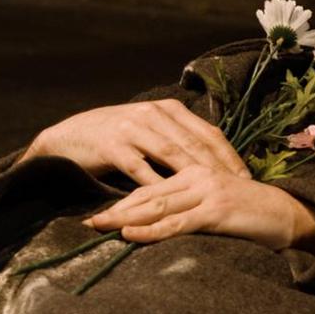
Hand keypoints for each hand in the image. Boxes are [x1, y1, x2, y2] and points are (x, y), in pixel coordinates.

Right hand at [20, 99, 246, 186]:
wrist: (67, 139)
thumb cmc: (111, 139)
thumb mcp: (147, 132)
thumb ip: (175, 141)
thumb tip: (211, 164)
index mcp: (166, 109)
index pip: (208, 132)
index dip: (230, 156)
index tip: (247, 177)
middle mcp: (152, 114)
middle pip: (195, 144)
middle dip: (220, 168)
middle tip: (240, 191)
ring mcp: (131, 129)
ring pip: (172, 154)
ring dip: (196, 177)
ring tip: (214, 197)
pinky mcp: (113, 146)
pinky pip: (140, 169)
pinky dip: (159, 186)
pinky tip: (174, 203)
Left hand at [86, 166, 314, 251]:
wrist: (289, 215)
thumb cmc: (251, 215)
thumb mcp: (214, 208)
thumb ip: (189, 210)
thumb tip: (160, 224)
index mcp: (193, 171)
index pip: (150, 187)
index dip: (122, 201)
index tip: (96, 213)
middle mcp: (196, 176)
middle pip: (146, 194)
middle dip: (114, 209)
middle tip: (86, 222)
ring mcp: (205, 192)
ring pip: (155, 206)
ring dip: (123, 218)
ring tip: (97, 227)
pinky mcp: (214, 211)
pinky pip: (175, 223)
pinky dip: (150, 231)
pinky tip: (129, 236)